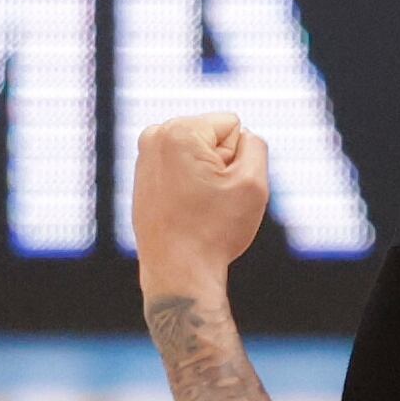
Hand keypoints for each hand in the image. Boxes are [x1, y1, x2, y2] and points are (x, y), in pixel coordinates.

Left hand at [132, 111, 270, 298]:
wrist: (177, 273)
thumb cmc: (214, 231)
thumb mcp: (253, 183)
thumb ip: (256, 145)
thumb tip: (244, 136)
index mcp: (179, 131)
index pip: (233, 127)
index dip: (237, 159)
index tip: (220, 188)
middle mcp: (154, 136)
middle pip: (214, 137)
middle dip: (220, 165)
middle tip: (209, 200)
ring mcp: (144, 157)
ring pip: (199, 154)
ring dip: (206, 176)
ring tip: (196, 206)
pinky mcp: (143, 177)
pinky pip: (183, 170)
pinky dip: (189, 186)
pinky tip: (184, 211)